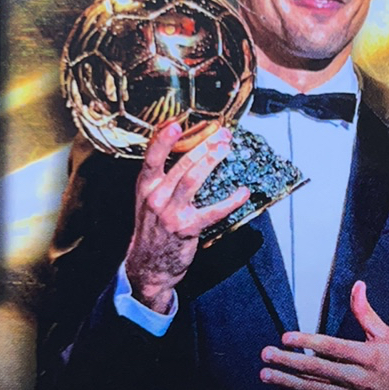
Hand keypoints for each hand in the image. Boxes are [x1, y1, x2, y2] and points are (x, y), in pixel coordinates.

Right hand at [124, 122, 248, 311]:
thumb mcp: (149, 202)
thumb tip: (190, 155)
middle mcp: (156, 197)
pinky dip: (230, 201)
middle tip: (222, 134)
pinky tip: (242, 193)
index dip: (163, 139)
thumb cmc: (153, 230)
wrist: (148, 266)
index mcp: (146, 187)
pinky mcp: (187, 228)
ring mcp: (170, 213)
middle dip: (204, 146)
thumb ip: (163, 180)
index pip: (152, 157)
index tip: (177, 123)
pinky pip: (212, 211)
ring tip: (227, 149)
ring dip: (212, 161)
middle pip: (181, 164)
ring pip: (193, 180)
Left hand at [259, 281, 388, 389]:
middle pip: (317, 370)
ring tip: (266, 376)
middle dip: (288, 363)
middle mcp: (357, 378)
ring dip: (286, 383)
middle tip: (267, 355)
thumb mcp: (386, 335)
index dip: (307, 343)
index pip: (332, 348)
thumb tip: (358, 286)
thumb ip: (366, 312)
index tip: (286, 338)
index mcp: (367, 357)